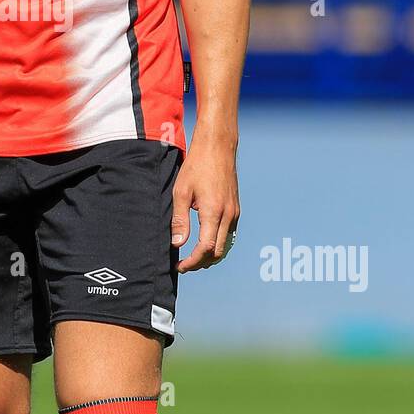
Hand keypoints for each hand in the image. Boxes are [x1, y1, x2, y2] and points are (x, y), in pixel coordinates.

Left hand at [171, 130, 239, 271]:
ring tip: (192, 257)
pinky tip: (205, 242)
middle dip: (201, 263)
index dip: (193, 262)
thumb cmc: (197, 166)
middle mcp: (228, 215)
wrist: (218, 147)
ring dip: (210, 255)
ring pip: (226, 245)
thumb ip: (180, 220)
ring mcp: (234, 213)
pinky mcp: (236, 209)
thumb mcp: (181, 192)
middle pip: (218, 252)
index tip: (180, 266)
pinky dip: (218, 244)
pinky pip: (229, 235)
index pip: (206, 249)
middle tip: (184, 265)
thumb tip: (178, 244)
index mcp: (213, 212)